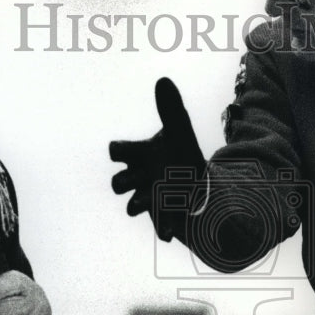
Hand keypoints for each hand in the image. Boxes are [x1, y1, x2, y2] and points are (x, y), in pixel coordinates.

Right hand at [109, 77, 205, 240]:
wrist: (197, 182)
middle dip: (123, 182)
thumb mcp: (180, 131)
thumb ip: (171, 109)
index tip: (122, 150)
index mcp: (138, 155)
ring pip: (131, 206)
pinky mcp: (162, 215)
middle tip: (135, 177)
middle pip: (117, 183)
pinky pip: (159, 225)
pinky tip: (168, 234)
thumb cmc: (179, 154)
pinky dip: (163, 229)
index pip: (117, 151)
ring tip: (145, 203)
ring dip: (136, 204)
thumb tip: (163, 80)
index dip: (118, 150)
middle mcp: (138, 178)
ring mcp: (148, 198)